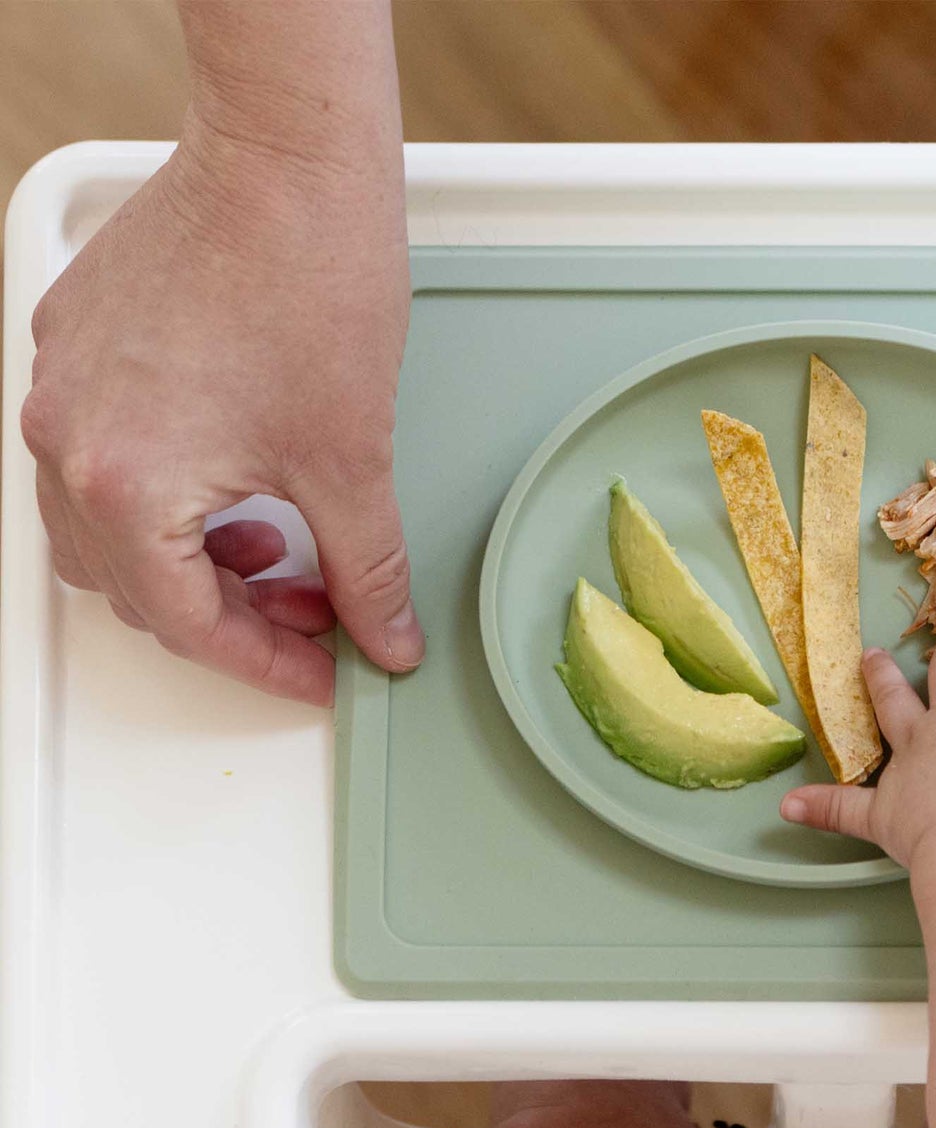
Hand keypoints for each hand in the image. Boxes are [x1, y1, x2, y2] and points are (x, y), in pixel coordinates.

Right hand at [20, 111, 416, 706]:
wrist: (285, 161)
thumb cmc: (313, 286)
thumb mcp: (353, 461)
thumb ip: (369, 572)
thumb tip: (387, 639)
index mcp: (127, 485)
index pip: (189, 625)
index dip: (266, 663)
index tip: (320, 672)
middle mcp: (68, 442)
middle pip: (137, 588)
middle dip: (232, 612)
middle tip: (313, 605)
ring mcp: (60, 388)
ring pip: (106, 533)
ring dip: (192, 560)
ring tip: (279, 541)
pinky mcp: (72, 344)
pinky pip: (97, 461)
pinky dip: (164, 497)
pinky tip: (236, 478)